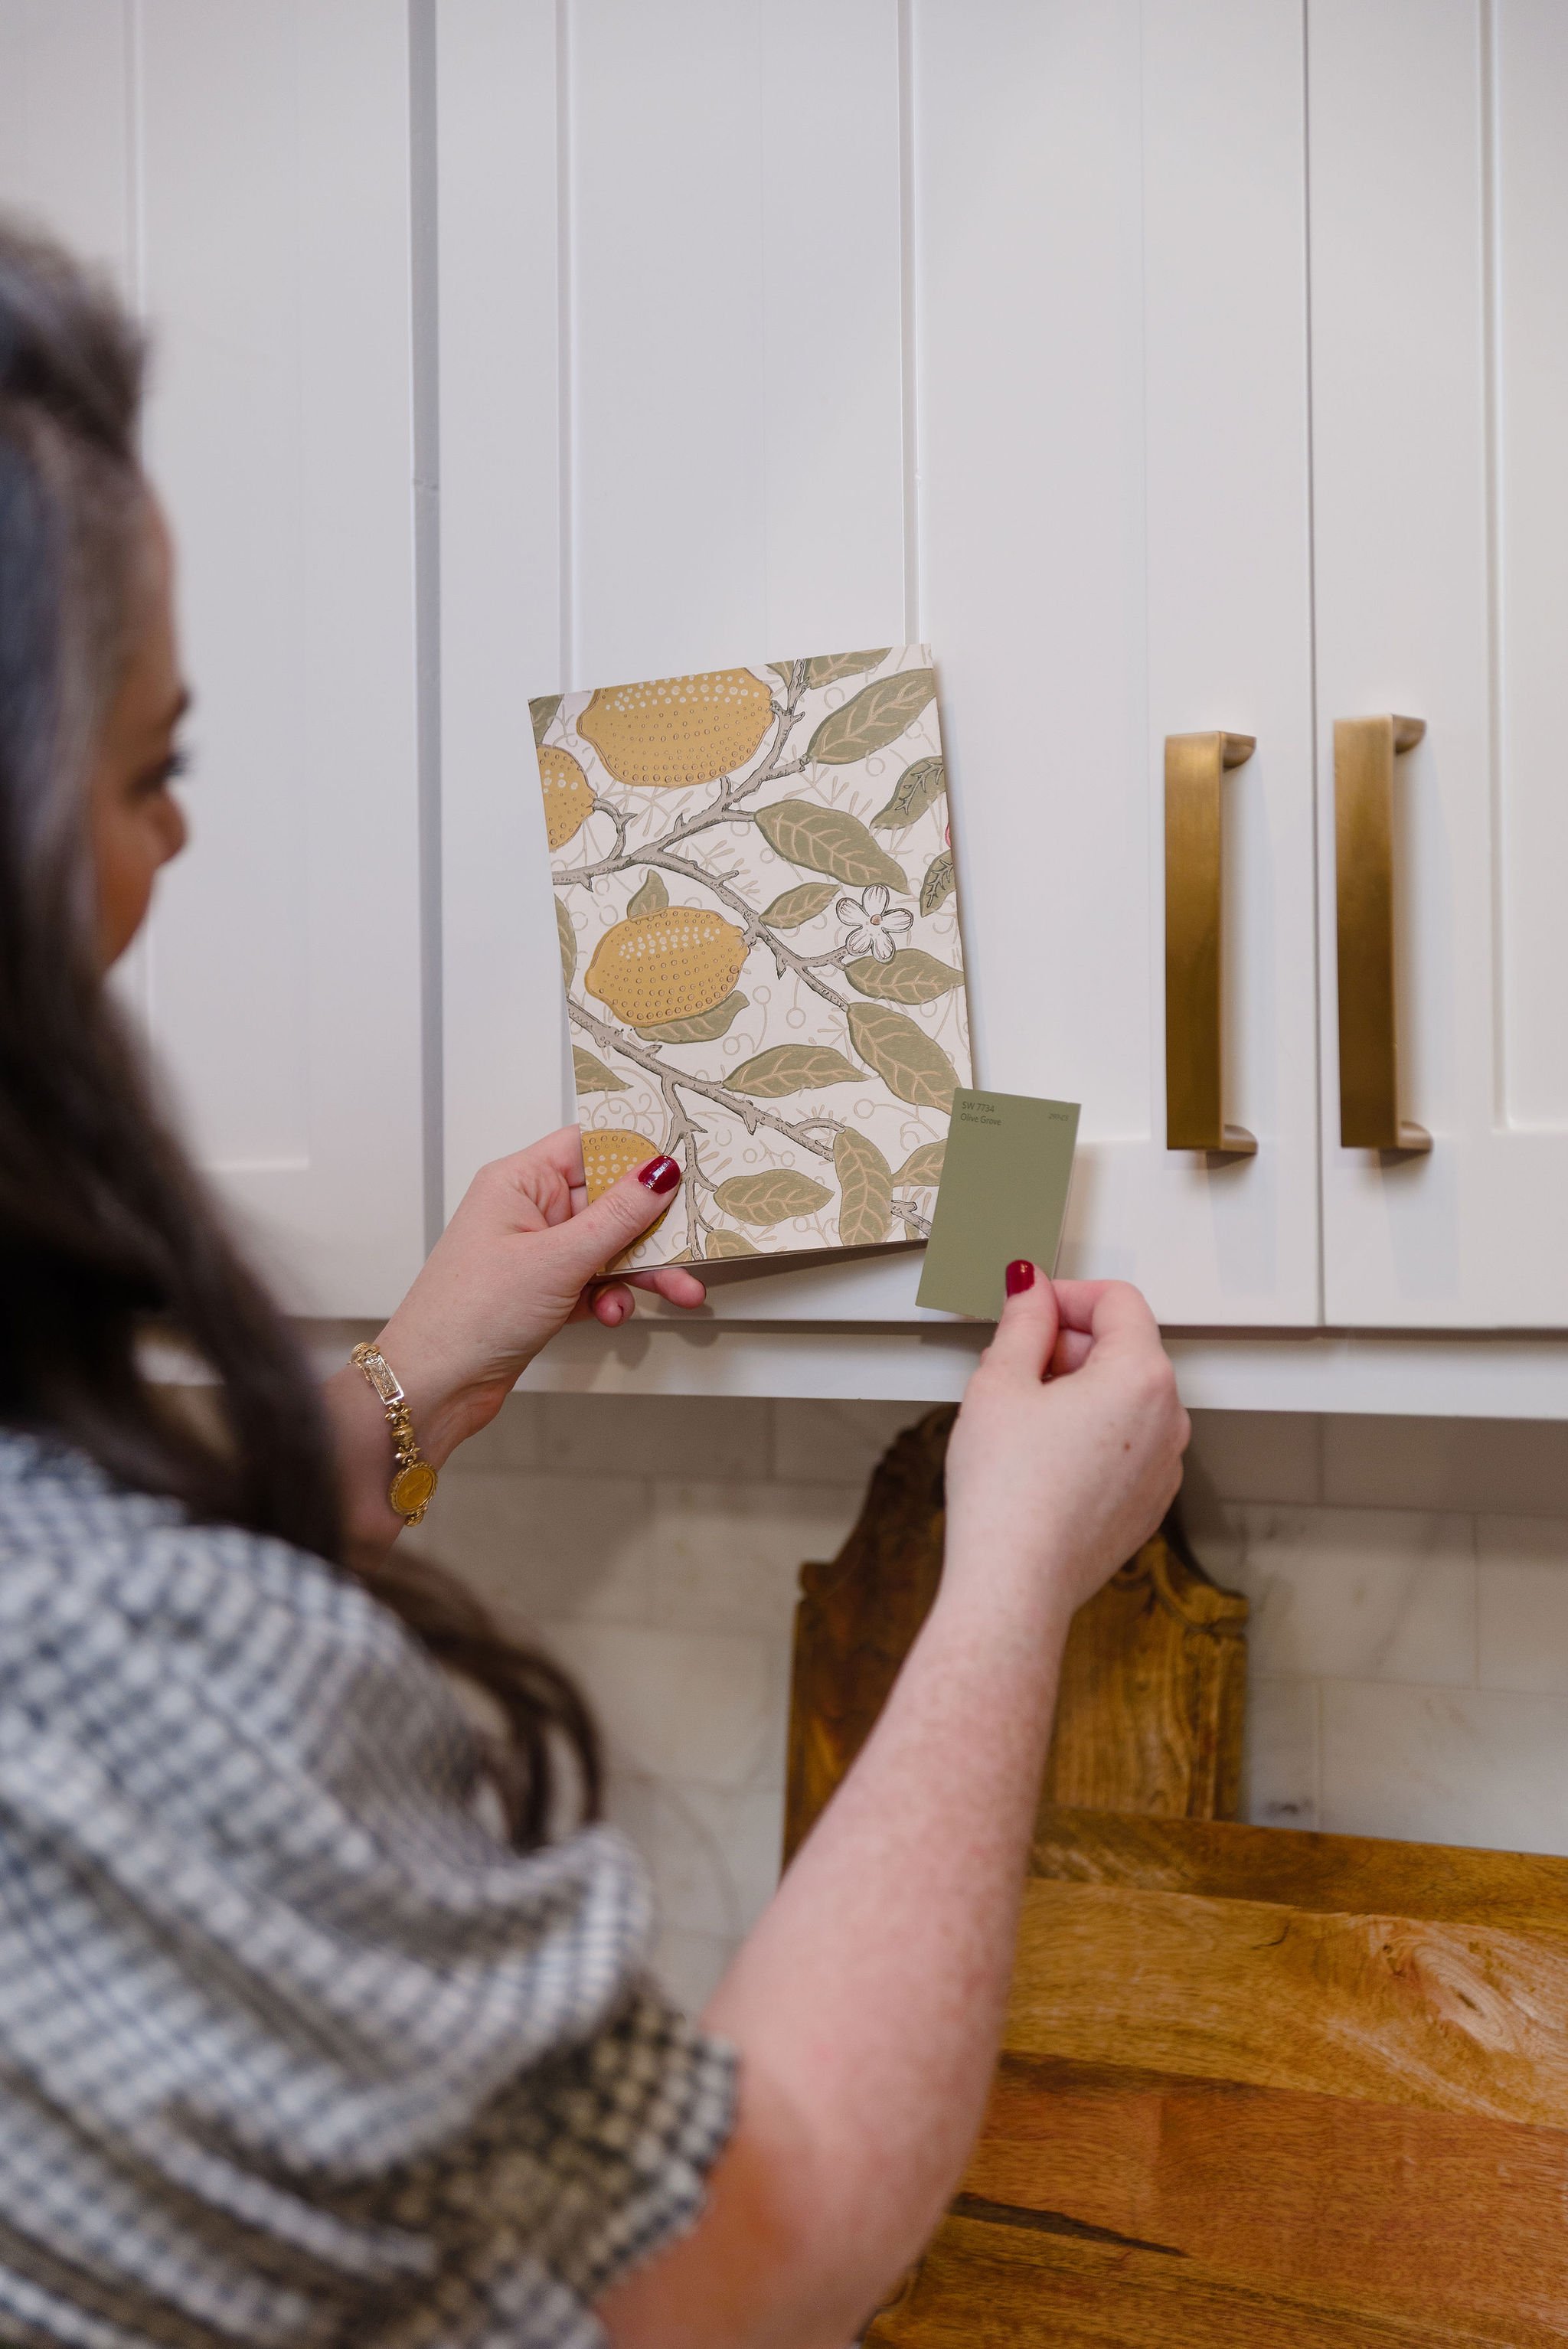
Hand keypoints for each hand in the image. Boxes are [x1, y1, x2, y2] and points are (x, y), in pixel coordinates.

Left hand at [373, 1128, 704, 1456]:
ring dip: (641, 1270)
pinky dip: (612, 1297)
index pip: (588, 1145)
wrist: (434, 1386)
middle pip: (609, 1200)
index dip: (636, 1151)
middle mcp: (528, 1210)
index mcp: (519, 1181)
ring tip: (678, 1291)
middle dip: (653, 1227)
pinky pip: (596, 1281)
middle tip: (694, 1242)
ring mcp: (537, 1253)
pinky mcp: (544, 1292)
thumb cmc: (470, 1314)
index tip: (682, 1162)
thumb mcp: (558, 1259)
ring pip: (609, 1246)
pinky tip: (613, 1314)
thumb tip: (659, 1171)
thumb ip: (617, 1216)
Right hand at [942, 1269, 1188, 1624]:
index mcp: (1142, 1377)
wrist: (1015, 1586)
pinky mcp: (1147, 1503)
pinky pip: (1125, 1444)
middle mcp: (1169, 1420)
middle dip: (1067, 1343)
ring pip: (1125, 1398)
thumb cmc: (1008, 1494)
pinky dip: (1089, 1433)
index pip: (1117, 1301)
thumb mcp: (999, 1384)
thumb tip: (1031, 1291)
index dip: (1065, 1294)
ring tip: (1019, 1415)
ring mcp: (1163, 1466)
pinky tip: (1039, 1455)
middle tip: (1010, 1363)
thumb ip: (1022, 1323)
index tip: (1029, 1306)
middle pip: (1125, 1348)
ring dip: (1076, 1389)